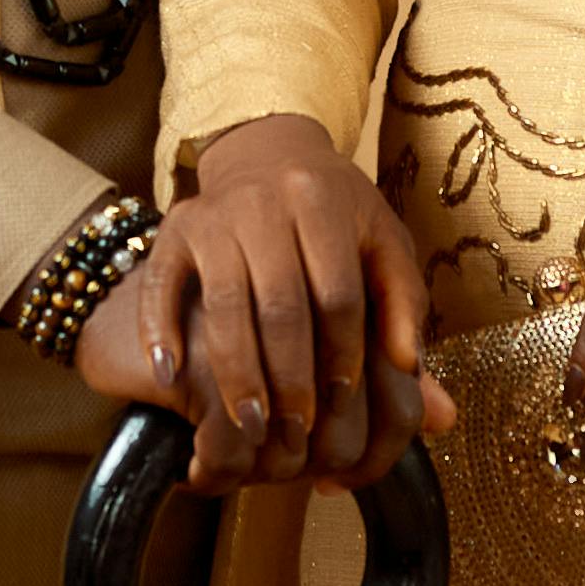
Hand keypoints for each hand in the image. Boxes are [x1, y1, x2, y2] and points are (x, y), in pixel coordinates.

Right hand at [72, 115, 454, 494]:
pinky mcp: (176, 228)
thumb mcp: (382, 246)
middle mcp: (266, 202)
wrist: (270, 153)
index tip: (343, 401)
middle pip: (280, 302)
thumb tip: (424, 391)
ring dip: (237, 371)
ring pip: (224, 302)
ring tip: (250, 424)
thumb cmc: (339, 215)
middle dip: (288, 375)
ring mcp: (215, 214)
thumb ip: (404, 312)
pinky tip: (170, 376)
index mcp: (325, 202)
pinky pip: (161, 284)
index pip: (336, 291)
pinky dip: (161, 331)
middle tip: (294, 432)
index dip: (342, 352)